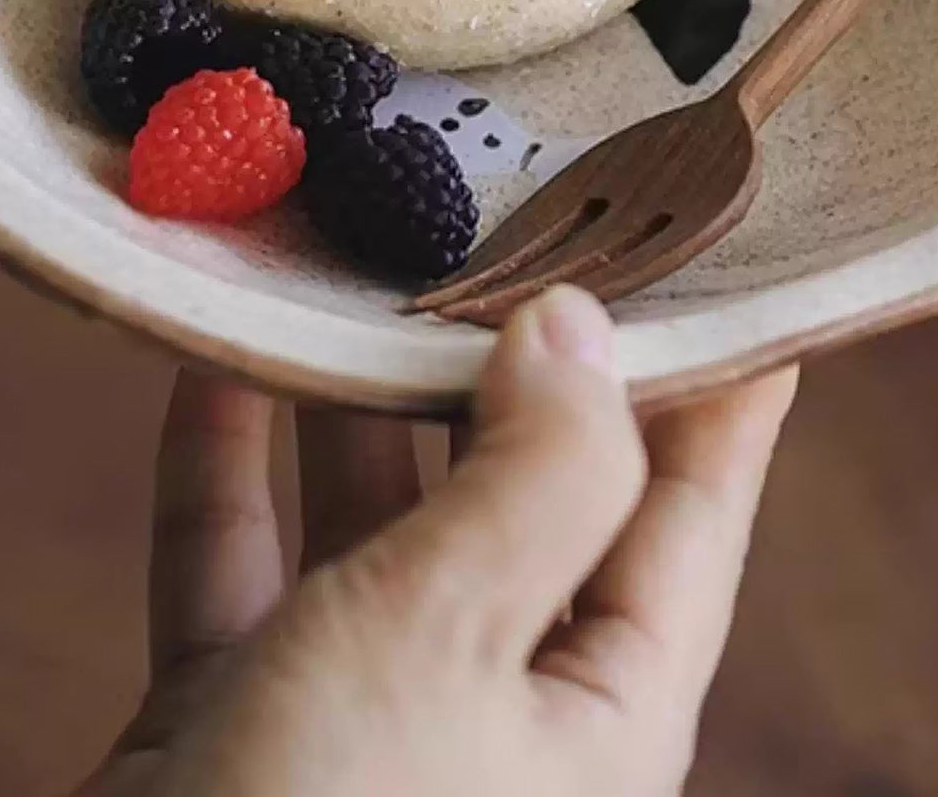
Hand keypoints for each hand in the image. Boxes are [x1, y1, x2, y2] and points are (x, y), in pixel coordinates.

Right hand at [83, 287, 796, 796]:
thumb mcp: (455, 639)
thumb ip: (538, 477)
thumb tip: (588, 328)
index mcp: (603, 722)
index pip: (690, 516)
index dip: (716, 384)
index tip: (724, 251)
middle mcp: (495, 721)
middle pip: (522, 498)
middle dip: (503, 360)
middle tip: (500, 207)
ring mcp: (358, 726)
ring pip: (372, 520)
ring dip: (348, 396)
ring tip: (346, 256)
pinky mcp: (232, 730)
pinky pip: (240, 568)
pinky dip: (225, 466)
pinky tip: (213, 356)